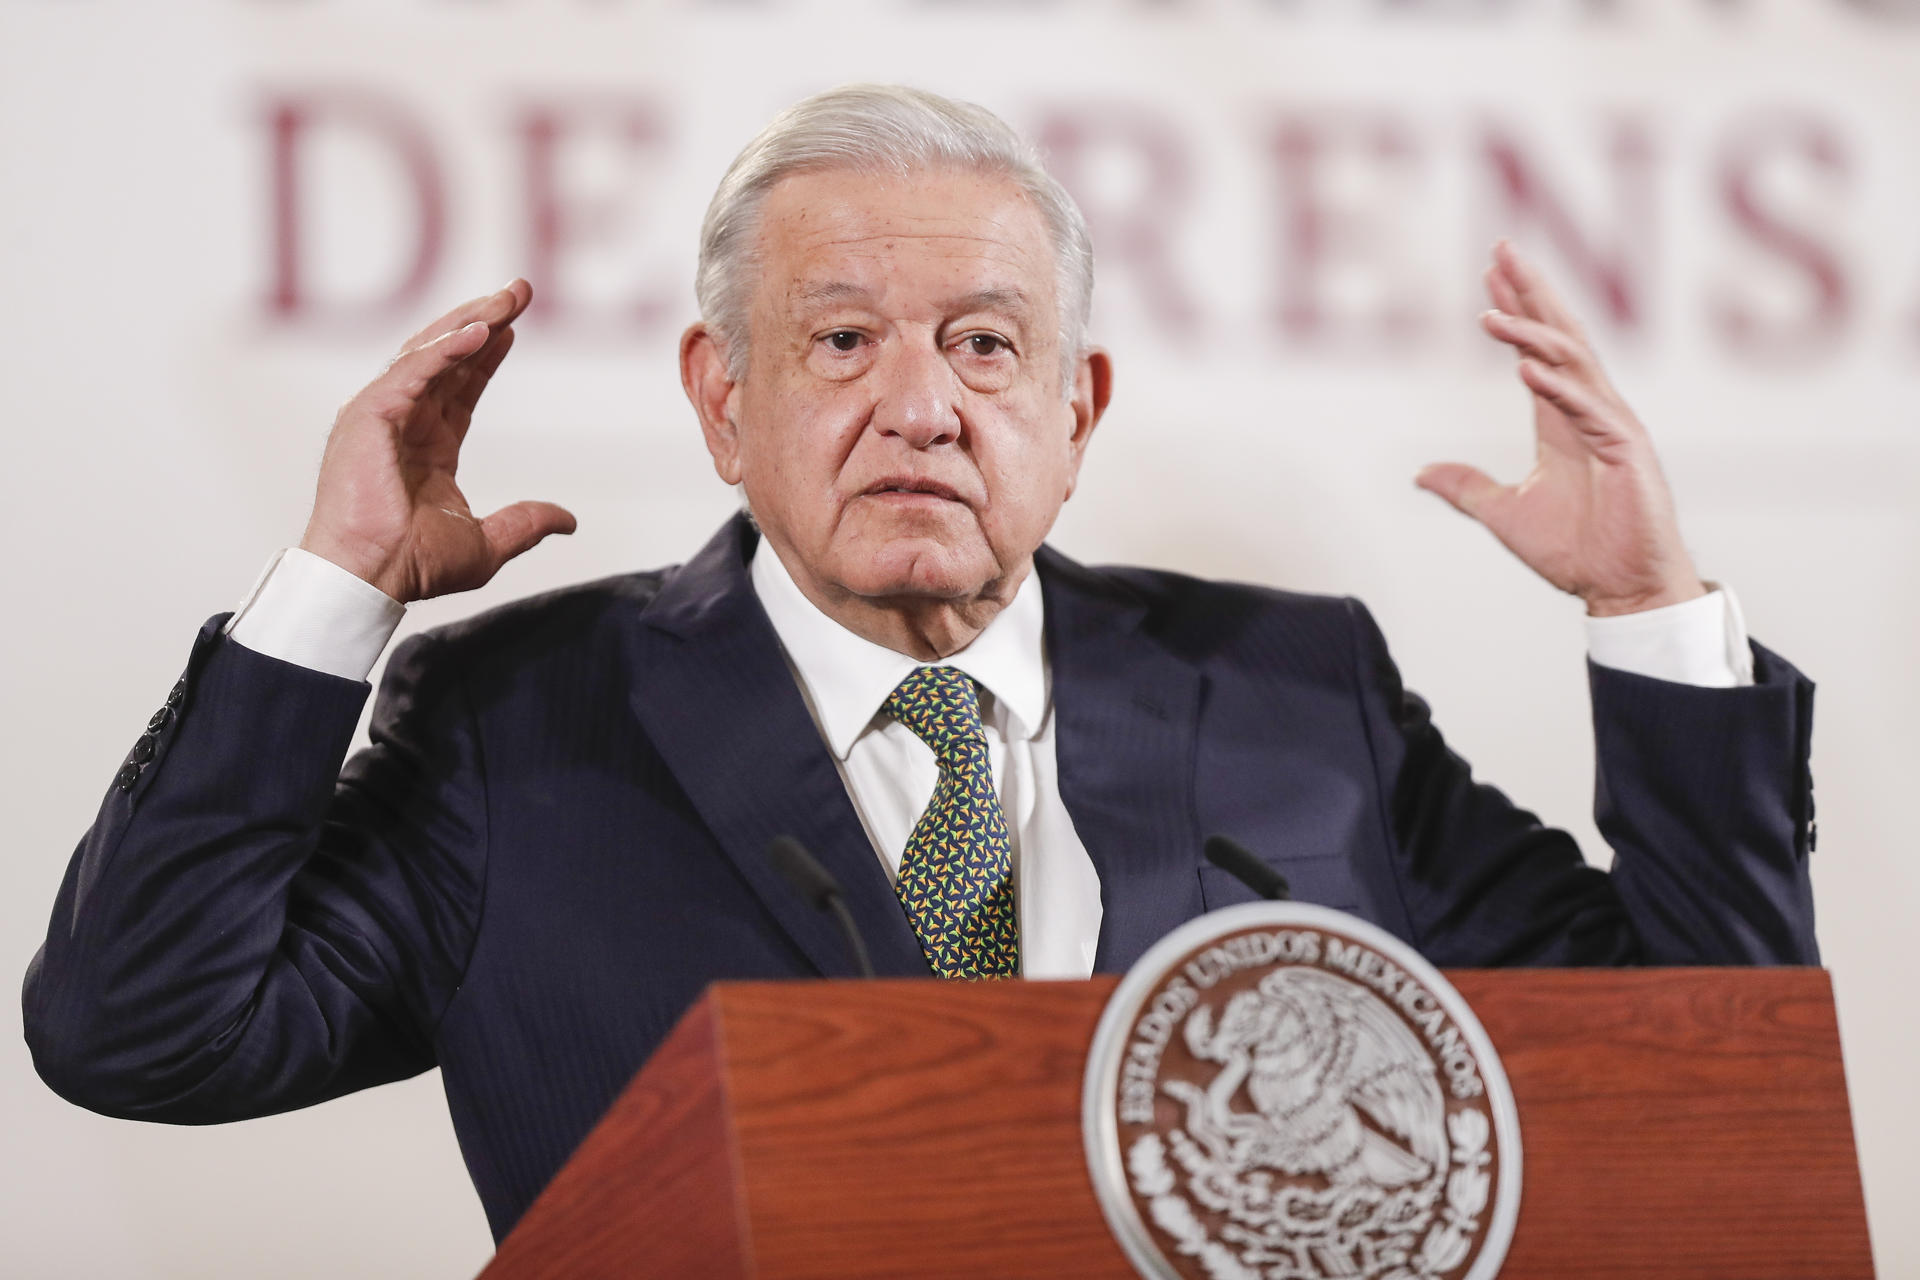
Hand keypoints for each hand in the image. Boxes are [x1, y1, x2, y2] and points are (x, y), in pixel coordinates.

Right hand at [298, 280, 575, 602]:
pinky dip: (446, 348)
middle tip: (519, 291)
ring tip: (508, 299)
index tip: (514, 327)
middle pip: (447, 357)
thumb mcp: (487, 543)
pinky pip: (412, 369)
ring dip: (471, 321)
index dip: (487, 355)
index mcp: (425, 446)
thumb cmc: (412, 565)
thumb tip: (568, 520)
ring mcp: (382, 414)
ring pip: (429, 352)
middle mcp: (402, 422)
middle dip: (484, 321)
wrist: (371, 578)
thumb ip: (527, 523)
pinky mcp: (369, 414)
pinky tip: (481, 331)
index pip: (460, 387)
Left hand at [1416, 242, 1704, 616]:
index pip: (1537, 349)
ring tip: (1494, 313)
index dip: (1516, 309)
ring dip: (1532, 335)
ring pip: (1572, 364)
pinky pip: (1590, 409)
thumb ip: (1465, 487)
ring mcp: (1612, 427)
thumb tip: (1421, 473)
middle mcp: (1589, 411)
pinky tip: (1527, 368)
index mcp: (1562, 419)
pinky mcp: (1627, 452)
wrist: (1621, 590)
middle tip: (1502, 250)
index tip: (1491, 270)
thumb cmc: (1576, 552)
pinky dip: (1559, 387)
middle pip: (1559, 337)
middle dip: (1530, 294)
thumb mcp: (1502, 513)